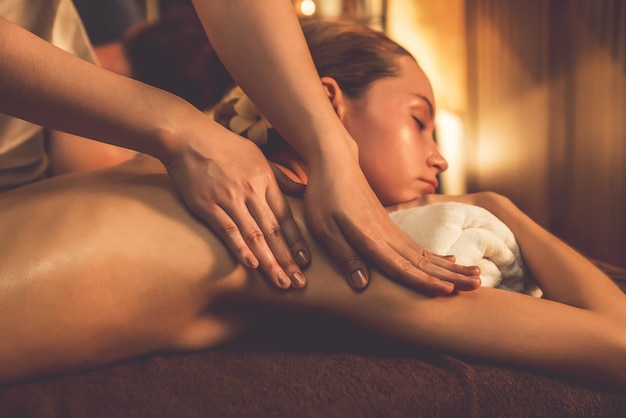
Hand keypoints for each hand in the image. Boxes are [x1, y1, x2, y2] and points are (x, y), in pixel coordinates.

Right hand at [164, 124, 309, 289]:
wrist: (187, 136)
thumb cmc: (225, 147)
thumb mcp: (259, 157)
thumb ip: (281, 178)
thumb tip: (304, 191)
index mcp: (265, 180)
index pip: (286, 217)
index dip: (297, 242)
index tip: (306, 263)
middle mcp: (250, 191)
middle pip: (273, 231)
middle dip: (287, 260)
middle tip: (299, 284)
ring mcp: (228, 198)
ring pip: (254, 235)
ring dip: (269, 261)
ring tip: (280, 283)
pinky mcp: (207, 204)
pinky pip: (227, 229)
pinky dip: (240, 247)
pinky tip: (251, 264)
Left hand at [304, 156, 480, 294]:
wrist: (336, 161)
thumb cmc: (324, 195)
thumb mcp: (324, 227)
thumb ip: (344, 256)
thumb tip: (363, 285)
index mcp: (370, 237)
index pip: (400, 265)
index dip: (422, 281)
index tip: (448, 292)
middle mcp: (386, 234)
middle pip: (422, 260)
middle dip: (450, 275)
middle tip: (477, 285)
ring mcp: (391, 228)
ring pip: (425, 253)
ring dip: (450, 267)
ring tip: (476, 275)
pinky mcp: (389, 224)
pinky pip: (417, 245)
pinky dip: (436, 256)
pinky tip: (449, 261)